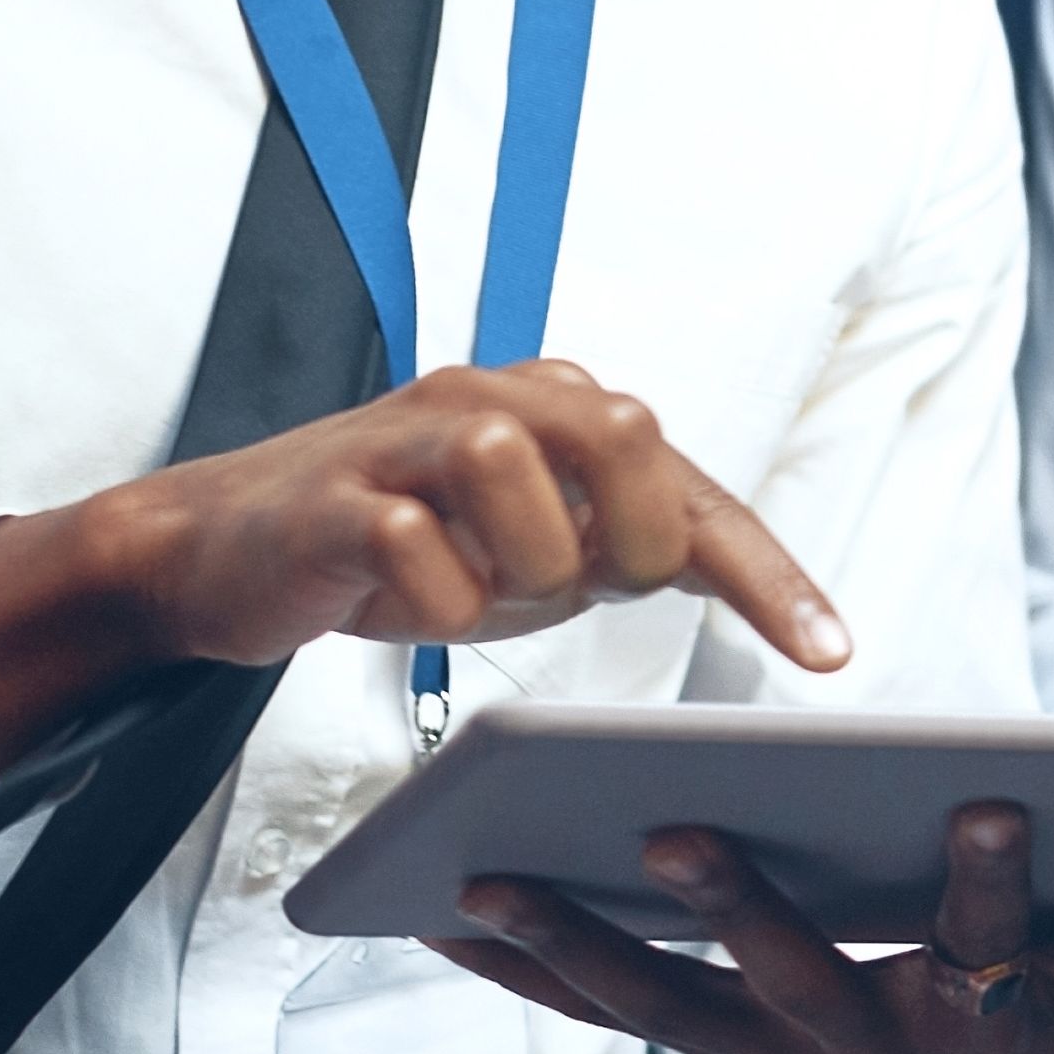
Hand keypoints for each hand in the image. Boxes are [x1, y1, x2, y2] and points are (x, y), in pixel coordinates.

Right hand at [0, 358, 842, 765]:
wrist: (225, 552)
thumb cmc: (398, 546)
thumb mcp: (534, 553)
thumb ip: (623, 549)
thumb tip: (737, 580)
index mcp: (556, 411)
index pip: (690, 488)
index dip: (765, 572)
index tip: (828, 653)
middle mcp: (492, 401)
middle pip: (624, 432)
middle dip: (630, 535)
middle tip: (593, 587)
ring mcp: (406, 439)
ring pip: (514, 470)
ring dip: (522, 564)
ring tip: (484, 589)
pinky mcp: (334, 496)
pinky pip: (413, 542)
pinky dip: (436, 597)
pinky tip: (414, 603)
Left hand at [433, 802, 1053, 1053]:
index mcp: (975, 1018)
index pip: (989, 945)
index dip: (993, 886)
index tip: (988, 805)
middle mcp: (863, 1046)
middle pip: (795, 977)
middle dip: (737, 907)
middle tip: (674, 832)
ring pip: (665, 1004)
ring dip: (573, 945)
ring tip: (484, 879)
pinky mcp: (715, 1052)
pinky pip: (605, 1011)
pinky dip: (522, 971)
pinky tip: (438, 917)